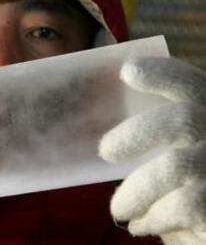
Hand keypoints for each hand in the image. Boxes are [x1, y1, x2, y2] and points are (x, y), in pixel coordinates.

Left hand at [99, 57, 205, 243]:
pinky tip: (141, 224)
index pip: (190, 84)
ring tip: (118, 209)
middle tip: (105, 151)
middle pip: (181, 119)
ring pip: (175, 167)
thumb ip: (156, 133)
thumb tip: (103, 132)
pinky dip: (153, 218)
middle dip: (135, 133)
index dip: (163, 74)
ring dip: (136, 191)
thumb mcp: (180, 148)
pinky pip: (182, 207)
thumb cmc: (191, 178)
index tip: (128, 70)